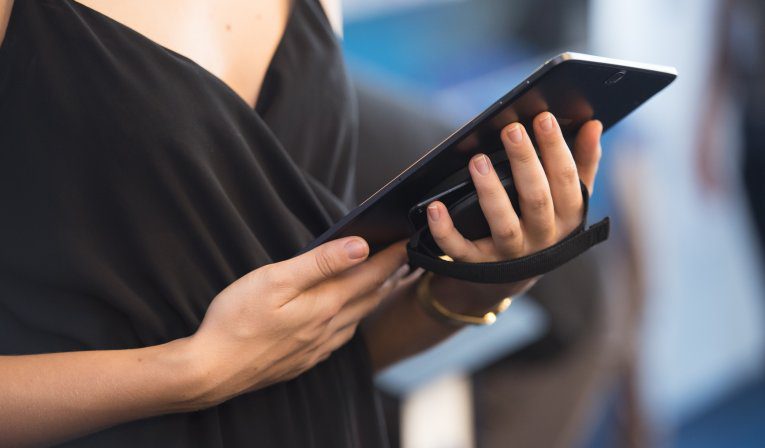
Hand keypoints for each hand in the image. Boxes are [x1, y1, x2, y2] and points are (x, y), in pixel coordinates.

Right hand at [186, 237, 407, 406]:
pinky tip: (348, 318)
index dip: (391, 255)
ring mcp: (318, 347)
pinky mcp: (304, 359)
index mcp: (325, 304)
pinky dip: (354, 319)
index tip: (407, 240)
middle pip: (370, 297)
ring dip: (374, 297)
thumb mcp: (275, 279)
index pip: (370, 274)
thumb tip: (360, 246)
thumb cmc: (236, 321)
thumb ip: (320, 263)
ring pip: (358, 318)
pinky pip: (341, 337)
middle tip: (404, 258)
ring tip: (383, 283)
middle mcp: (329, 327)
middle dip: (390, 275)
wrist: (211, 371)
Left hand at [423, 112, 601, 306]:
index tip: (544, 116)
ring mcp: (509, 254)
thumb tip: (593, 125)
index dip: (556, 148)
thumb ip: (582, 164)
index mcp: (567, 218)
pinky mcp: (477, 265)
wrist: (508, 278)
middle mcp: (542, 238)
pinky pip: (460, 249)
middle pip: (536, 198)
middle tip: (511, 130)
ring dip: (490, 192)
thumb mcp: (565, 200)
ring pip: (503, 224)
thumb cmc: (540, 224)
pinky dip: (446, 230)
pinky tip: (435, 207)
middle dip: (524, 162)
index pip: (567, 180)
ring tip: (478, 160)